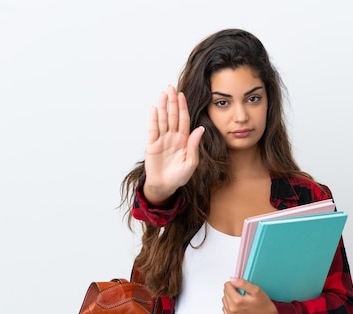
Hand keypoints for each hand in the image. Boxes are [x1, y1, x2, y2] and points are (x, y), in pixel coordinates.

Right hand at [143, 85, 204, 204]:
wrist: (165, 186)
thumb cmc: (179, 177)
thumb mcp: (191, 163)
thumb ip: (194, 146)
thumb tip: (200, 129)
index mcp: (184, 140)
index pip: (183, 120)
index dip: (183, 107)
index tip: (182, 95)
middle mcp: (173, 137)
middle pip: (172, 116)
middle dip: (172, 102)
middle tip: (171, 87)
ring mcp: (162, 139)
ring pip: (162, 120)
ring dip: (162, 107)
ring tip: (162, 94)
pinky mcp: (152, 144)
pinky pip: (153, 129)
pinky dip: (153, 119)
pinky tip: (154, 109)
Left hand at [222, 277, 280, 313]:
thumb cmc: (264, 305)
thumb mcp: (256, 290)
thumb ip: (242, 283)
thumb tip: (233, 280)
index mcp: (237, 301)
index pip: (227, 286)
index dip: (234, 284)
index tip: (240, 287)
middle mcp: (232, 310)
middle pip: (225, 293)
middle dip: (232, 291)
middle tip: (242, 294)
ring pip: (224, 301)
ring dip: (230, 298)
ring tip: (241, 300)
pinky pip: (225, 310)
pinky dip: (230, 306)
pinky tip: (238, 306)